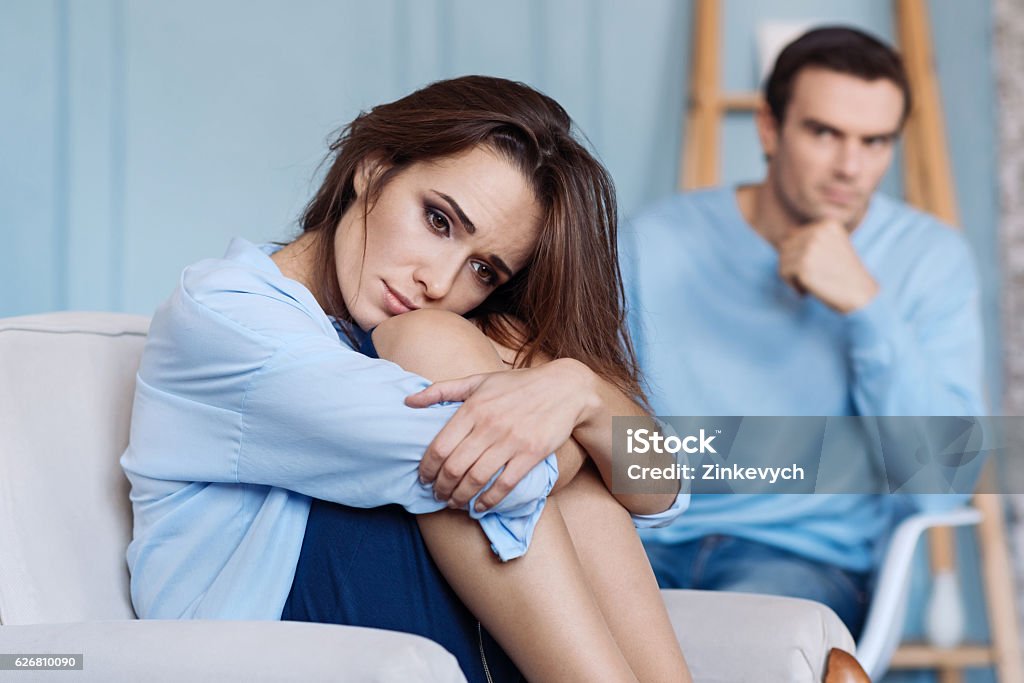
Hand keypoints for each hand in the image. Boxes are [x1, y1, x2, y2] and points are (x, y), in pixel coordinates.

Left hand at [404, 358, 595, 511]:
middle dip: (441, 488)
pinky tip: (480, 506)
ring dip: (460, 497)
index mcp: (472, 408)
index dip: (426, 469)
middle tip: (437, 496)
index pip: (439, 447)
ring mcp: (511, 441)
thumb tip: (407, 400)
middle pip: (454, 467)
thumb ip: (441, 390)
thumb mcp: (478, 381)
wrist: (565, 388)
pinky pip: (505, 484)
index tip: (424, 479)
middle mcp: (489, 425)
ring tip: (454, 503)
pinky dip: (489, 500)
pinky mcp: (531, 454)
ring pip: (476, 479)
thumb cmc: (517, 385)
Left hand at [777, 219, 878, 312]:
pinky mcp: (803, 265)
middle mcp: (817, 232)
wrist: (860, 293)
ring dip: (793, 276)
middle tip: (812, 277)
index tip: (817, 267)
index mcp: (827, 224)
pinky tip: (807, 290)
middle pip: (785, 247)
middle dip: (794, 265)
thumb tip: (782, 239)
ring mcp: (810, 248)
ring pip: (783, 260)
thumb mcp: (832, 246)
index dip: (800, 256)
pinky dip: (793, 285)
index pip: (794, 236)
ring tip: (811, 284)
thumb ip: (811, 239)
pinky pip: (783, 273)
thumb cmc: (845, 274)